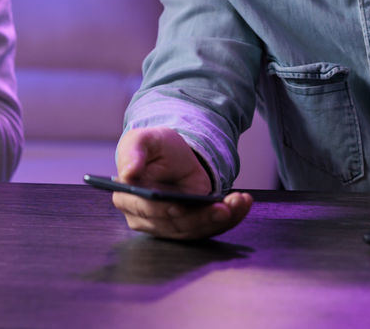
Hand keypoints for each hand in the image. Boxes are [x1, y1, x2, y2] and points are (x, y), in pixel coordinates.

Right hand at [111, 127, 252, 239]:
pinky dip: (230, 218)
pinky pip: (209, 228)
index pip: (144, 209)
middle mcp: (145, 218)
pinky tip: (242, 204)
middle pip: (174, 223)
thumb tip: (128, 173)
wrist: (175, 154)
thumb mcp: (143, 140)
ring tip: (239, 202)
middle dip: (201, 217)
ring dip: (220, 219)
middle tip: (223, 207)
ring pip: (194, 230)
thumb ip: (133, 152)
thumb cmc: (155, 147)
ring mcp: (168, 226)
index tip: (178, 207)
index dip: (162, 210)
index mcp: (127, 197)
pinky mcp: (190, 227)